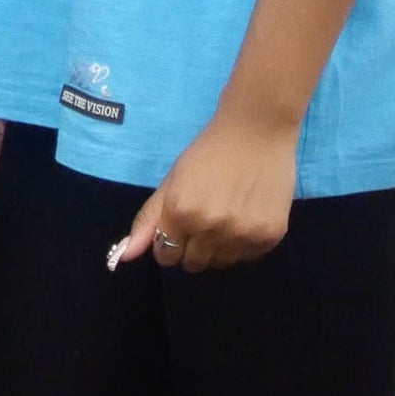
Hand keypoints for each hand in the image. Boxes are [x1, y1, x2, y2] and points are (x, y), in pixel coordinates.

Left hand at [113, 101, 297, 273]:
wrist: (257, 131)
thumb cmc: (208, 152)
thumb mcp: (172, 181)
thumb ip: (148, 220)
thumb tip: (125, 256)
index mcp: (180, 213)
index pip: (166, 256)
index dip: (170, 242)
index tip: (179, 226)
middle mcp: (210, 228)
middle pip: (193, 264)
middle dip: (193, 247)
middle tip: (204, 218)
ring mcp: (242, 234)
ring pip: (221, 263)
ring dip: (219, 248)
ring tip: (226, 216)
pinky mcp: (269, 236)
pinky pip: (248, 258)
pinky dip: (244, 244)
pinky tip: (245, 216)